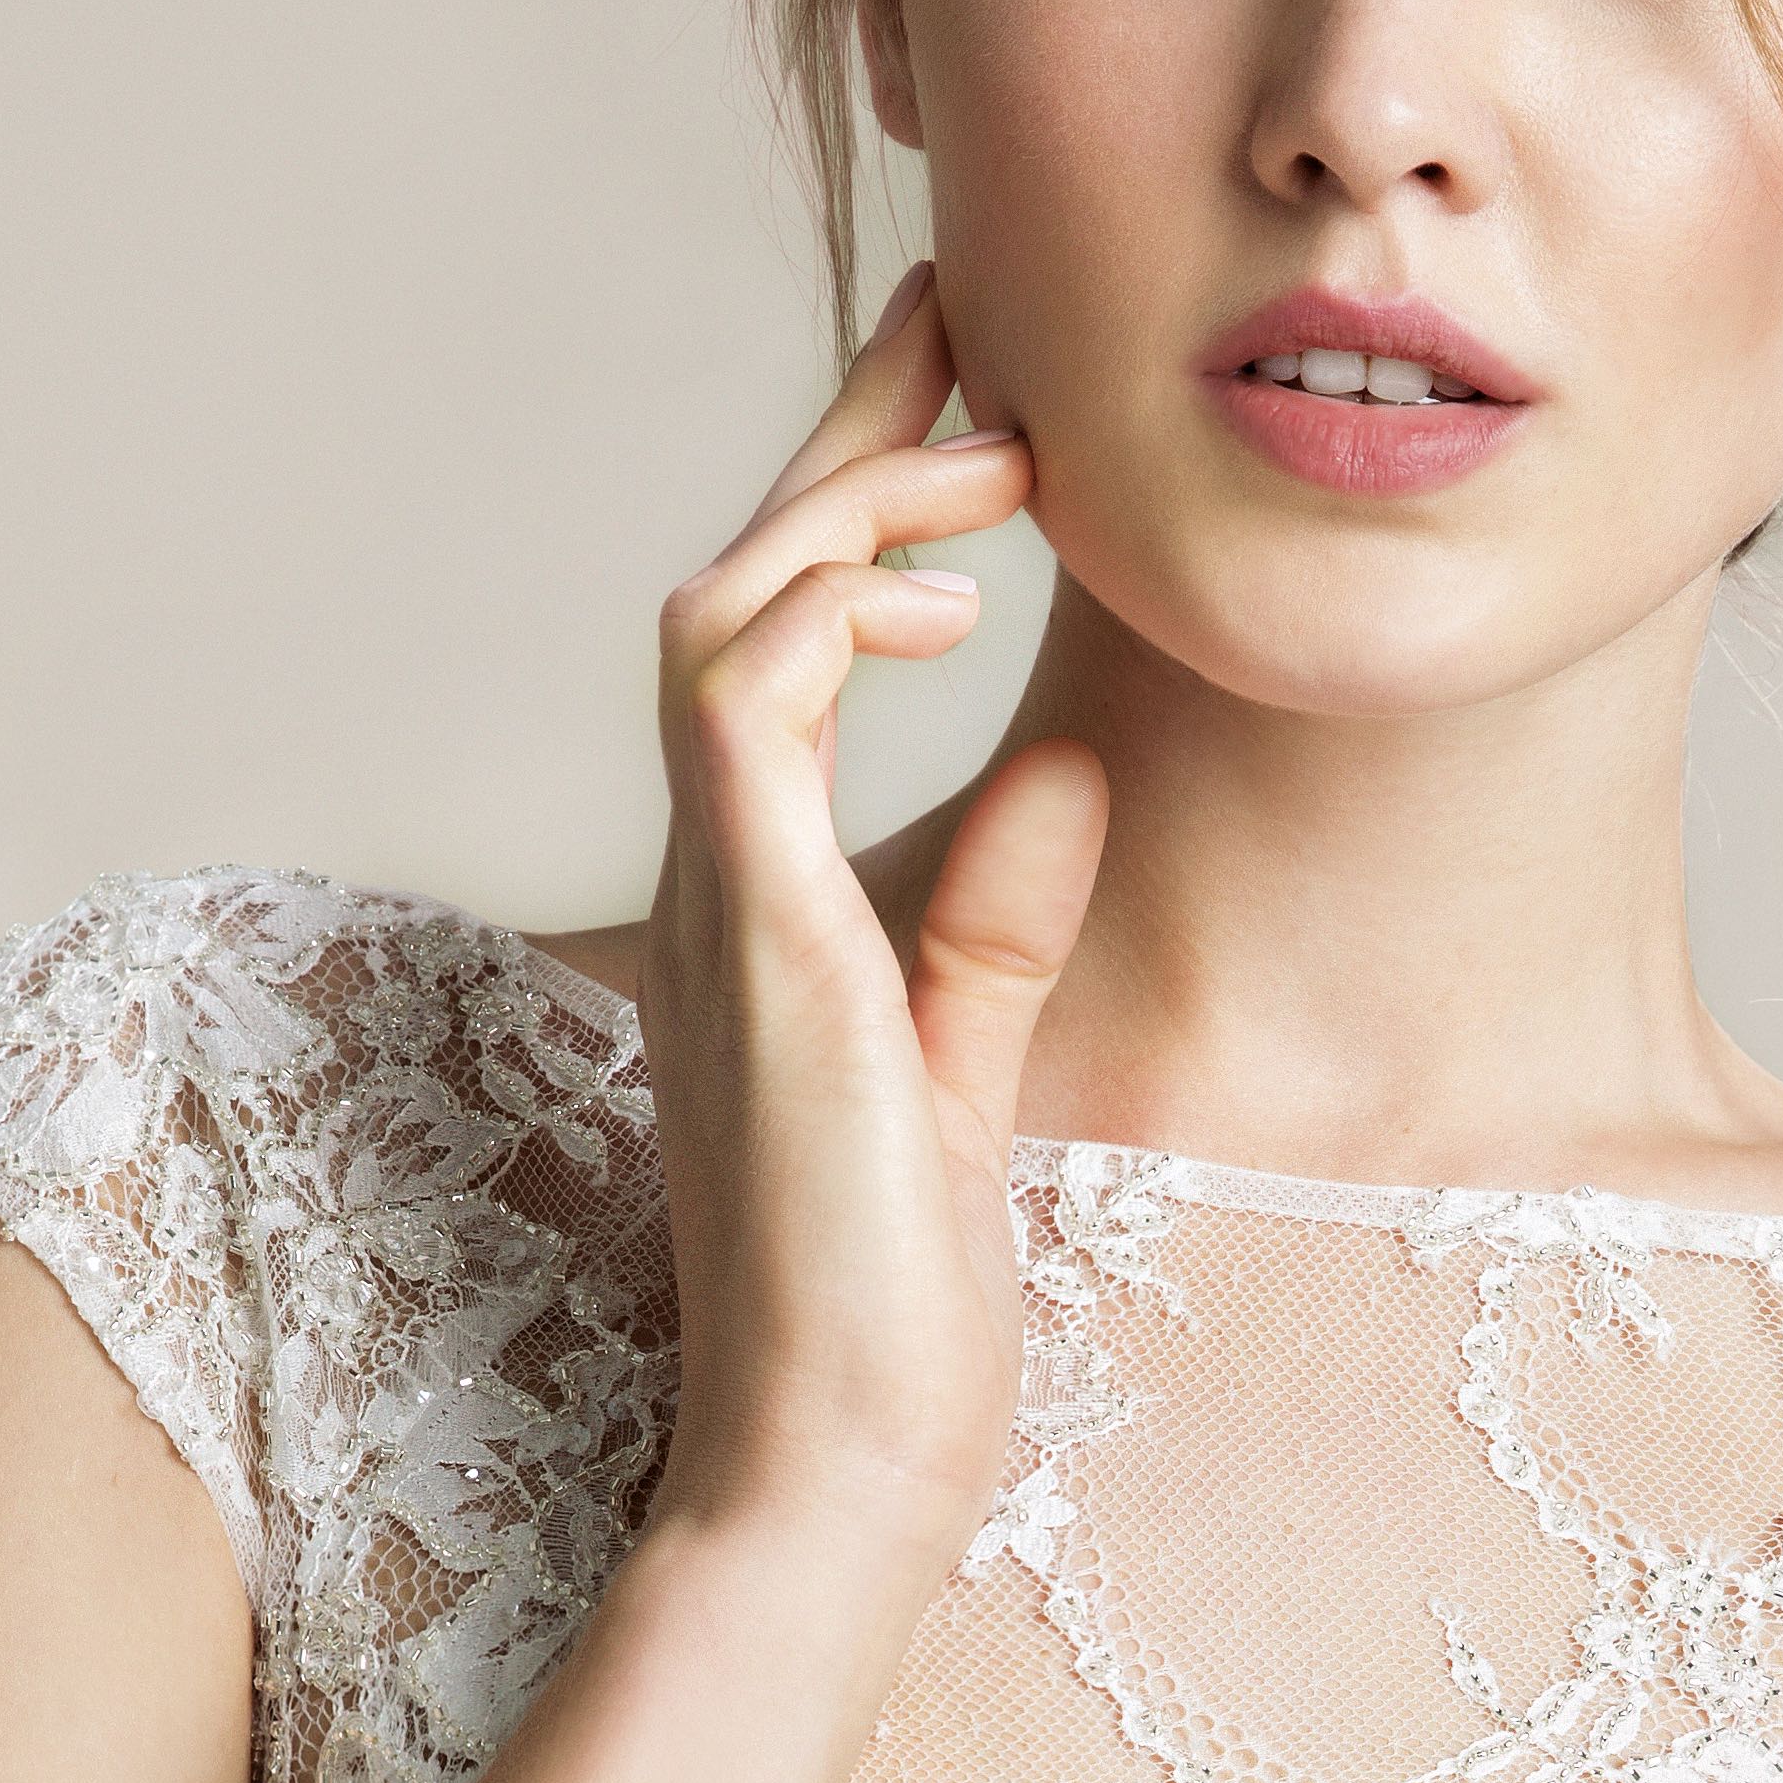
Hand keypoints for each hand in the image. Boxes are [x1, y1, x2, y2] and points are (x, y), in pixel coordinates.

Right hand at [634, 266, 1106, 1589]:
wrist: (837, 1465)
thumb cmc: (891, 1310)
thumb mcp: (966, 1073)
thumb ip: (993, 927)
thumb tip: (1064, 774)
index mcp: (763, 904)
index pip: (794, 653)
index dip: (869, 506)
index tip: (971, 398)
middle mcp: (718, 877)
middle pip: (749, 582)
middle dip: (856, 437)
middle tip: (973, 318)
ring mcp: (723, 902)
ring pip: (728, 606)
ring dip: (857, 501)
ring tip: (996, 456)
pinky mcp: (759, 934)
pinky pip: (747, 695)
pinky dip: (840, 609)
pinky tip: (955, 602)